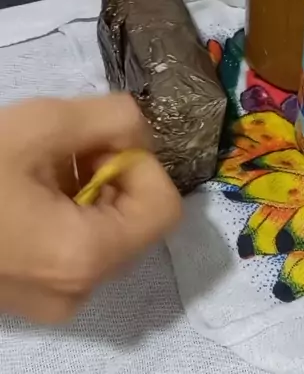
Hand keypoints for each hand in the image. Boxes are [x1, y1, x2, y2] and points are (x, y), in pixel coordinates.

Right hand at [0, 94, 181, 322]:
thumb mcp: (42, 124)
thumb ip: (112, 117)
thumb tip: (141, 128)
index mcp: (86, 255)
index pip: (163, 206)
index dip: (142, 161)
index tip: (101, 139)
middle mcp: (79, 290)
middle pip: (135, 218)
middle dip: (112, 170)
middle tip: (69, 145)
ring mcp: (53, 300)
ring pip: (106, 230)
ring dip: (88, 187)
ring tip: (41, 163)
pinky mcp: (31, 296)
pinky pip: (75, 247)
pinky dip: (67, 210)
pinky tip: (27, 187)